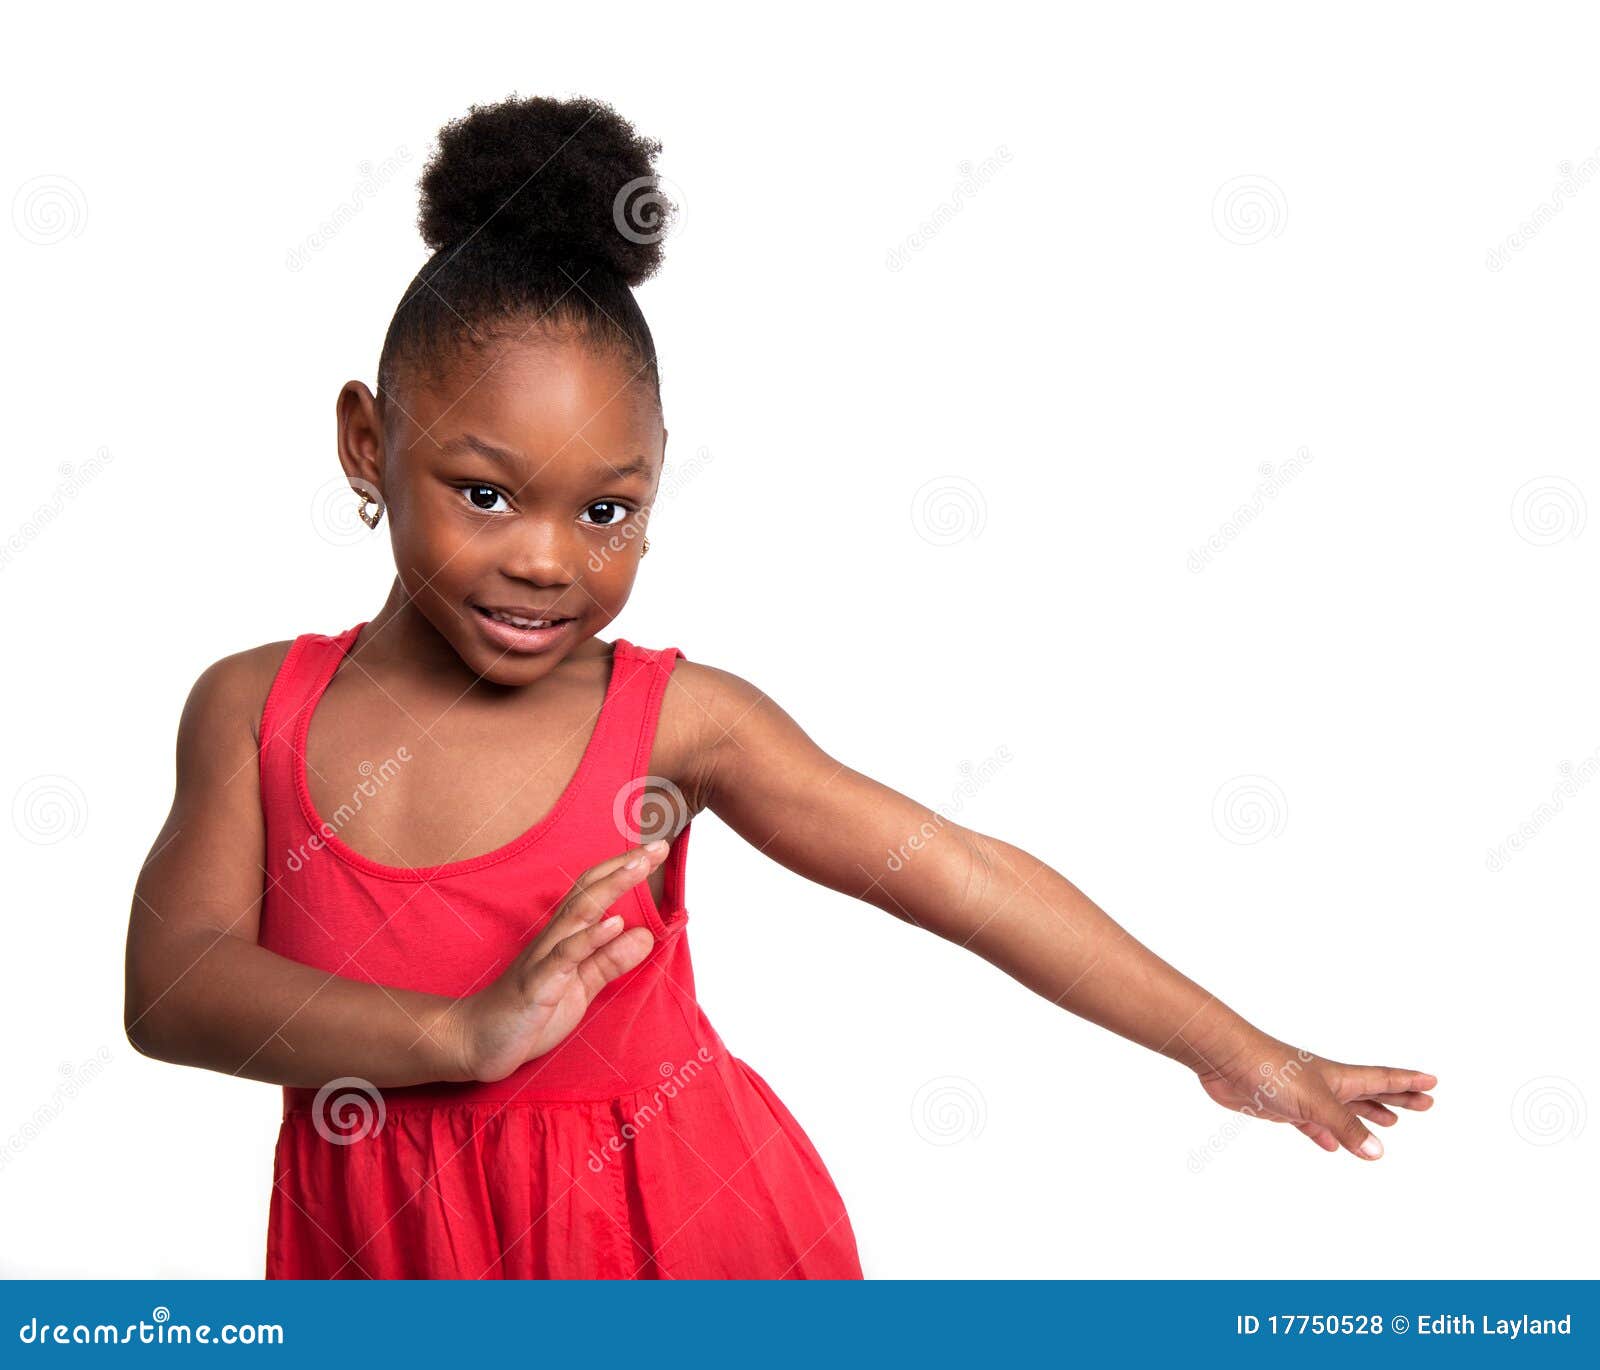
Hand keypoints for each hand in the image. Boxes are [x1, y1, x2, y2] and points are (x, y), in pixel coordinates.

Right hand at [446, 842, 666, 1082]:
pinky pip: (564, 956)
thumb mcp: (580, 987)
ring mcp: (543, 959)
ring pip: (579, 913)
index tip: (656, 850)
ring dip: (611, 887)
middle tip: (657, 845)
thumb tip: (645, 935)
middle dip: (623, 867)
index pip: (595, 893)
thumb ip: (610, 961)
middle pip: (589, 892)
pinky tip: (614, 923)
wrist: (476, 1041)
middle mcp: (554, 939)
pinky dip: (590, 938)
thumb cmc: (527, 1012)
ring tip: (639, 866)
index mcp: (565, 938)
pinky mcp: (537, 985)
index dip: (624, 870)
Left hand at [1195, 1036, 1436, 1159]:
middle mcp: (1325, 1085)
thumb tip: (1378, 1152)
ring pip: (1344, 1109)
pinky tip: (1332, 1145)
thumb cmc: (1270, 1070)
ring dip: (1366, 1116)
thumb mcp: (1315, 1102)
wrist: (1225, 1061)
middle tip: (1425, 1104)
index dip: (1407, 1082)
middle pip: (1370, 1093)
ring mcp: (1304, 1096)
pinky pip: (1311, 1124)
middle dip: (1398, 1099)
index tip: (1433, 1083)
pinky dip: (1325, 1135)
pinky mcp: (1281, 1108)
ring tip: (1390, 1122)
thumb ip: (1345, 1127)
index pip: (1382, 1079)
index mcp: (1339, 1078)